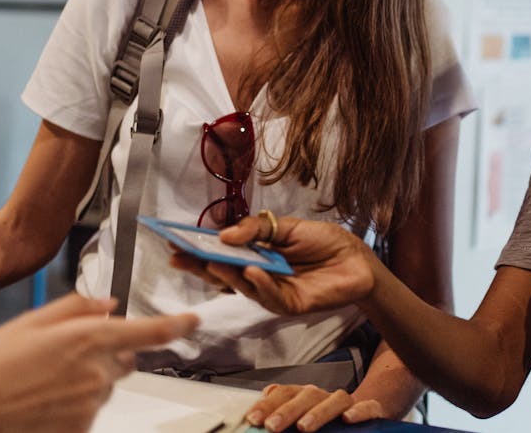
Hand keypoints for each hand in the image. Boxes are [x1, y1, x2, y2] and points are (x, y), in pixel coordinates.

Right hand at [0, 293, 197, 432]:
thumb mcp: (30, 322)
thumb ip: (76, 308)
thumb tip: (108, 304)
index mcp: (87, 339)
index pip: (149, 331)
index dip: (177, 325)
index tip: (193, 320)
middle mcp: (96, 373)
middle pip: (125, 357)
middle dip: (108, 351)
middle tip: (66, 352)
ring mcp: (89, 405)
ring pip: (106, 384)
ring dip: (89, 378)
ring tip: (43, 378)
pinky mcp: (80, 429)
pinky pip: (90, 409)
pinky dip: (74, 402)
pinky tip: (42, 399)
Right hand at [170, 215, 376, 314]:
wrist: (357, 260)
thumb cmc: (323, 242)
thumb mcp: (287, 226)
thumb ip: (257, 228)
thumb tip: (224, 235)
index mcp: (255, 254)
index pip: (220, 253)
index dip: (198, 248)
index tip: (173, 240)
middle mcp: (258, 275)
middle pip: (222, 273)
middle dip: (199, 265)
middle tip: (178, 255)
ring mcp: (271, 292)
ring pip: (241, 286)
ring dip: (225, 274)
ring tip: (210, 260)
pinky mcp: (288, 305)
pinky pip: (269, 296)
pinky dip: (259, 283)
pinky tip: (251, 271)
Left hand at [244, 383, 387, 432]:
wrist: (369, 407)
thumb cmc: (327, 417)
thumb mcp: (303, 415)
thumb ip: (281, 414)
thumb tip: (253, 414)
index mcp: (304, 395)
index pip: (283, 394)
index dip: (267, 405)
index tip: (252, 419)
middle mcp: (323, 395)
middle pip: (304, 396)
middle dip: (286, 411)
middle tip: (271, 426)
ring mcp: (346, 402)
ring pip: (333, 400)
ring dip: (318, 412)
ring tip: (304, 427)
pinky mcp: (371, 408)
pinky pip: (366, 406)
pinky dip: (358, 411)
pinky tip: (348, 419)